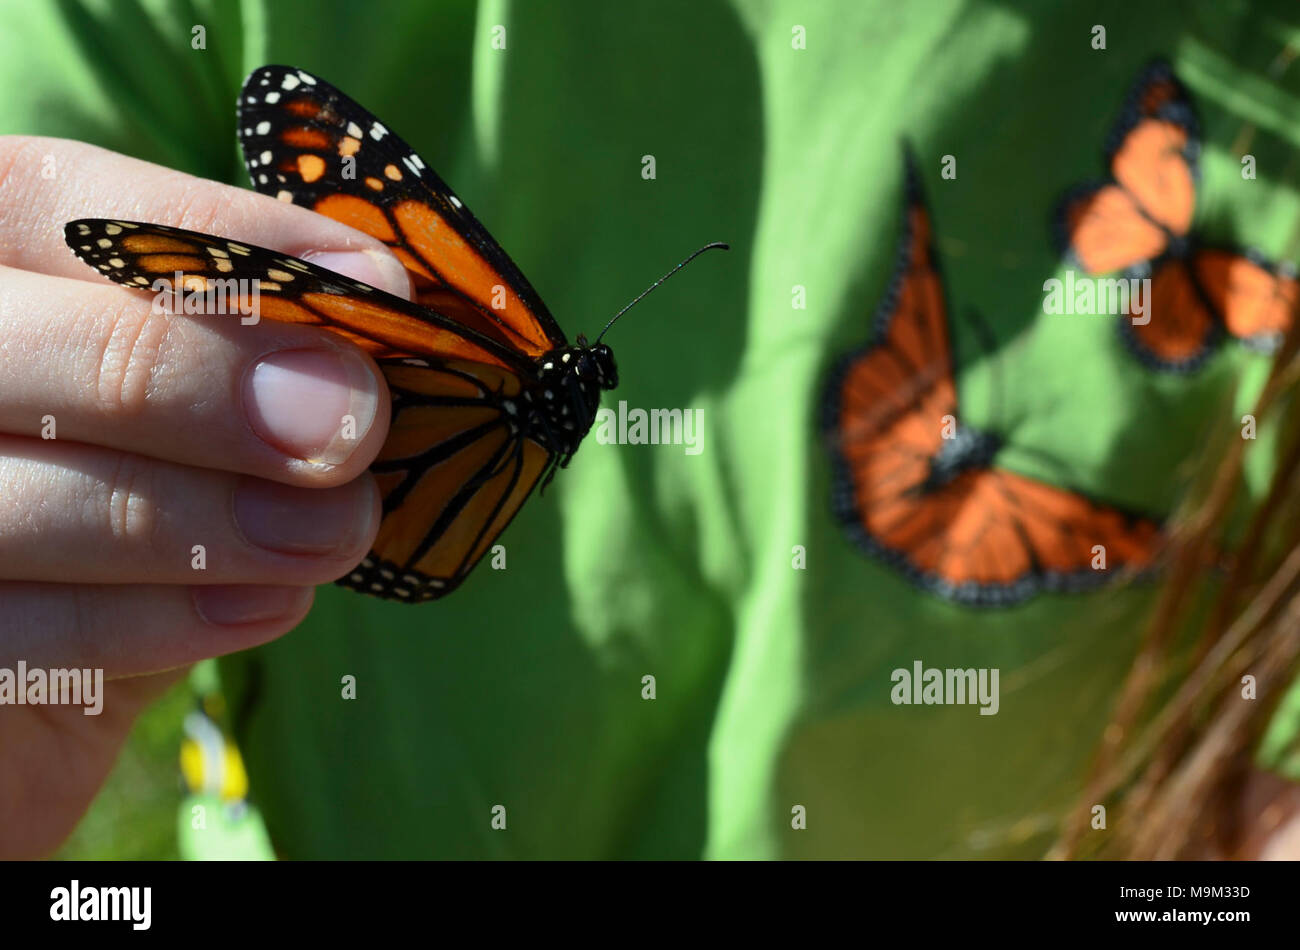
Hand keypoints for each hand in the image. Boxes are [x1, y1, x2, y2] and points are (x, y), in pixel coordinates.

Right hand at [0, 136, 407, 856]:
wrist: (36, 702)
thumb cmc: (126, 521)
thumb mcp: (191, 416)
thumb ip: (252, 355)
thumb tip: (364, 316)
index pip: (55, 201)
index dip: (223, 241)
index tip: (372, 284)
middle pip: (24, 347)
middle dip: (210, 386)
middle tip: (353, 432)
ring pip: (19, 505)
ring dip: (209, 522)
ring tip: (338, 533)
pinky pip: (19, 637)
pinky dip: (161, 623)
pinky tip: (274, 604)